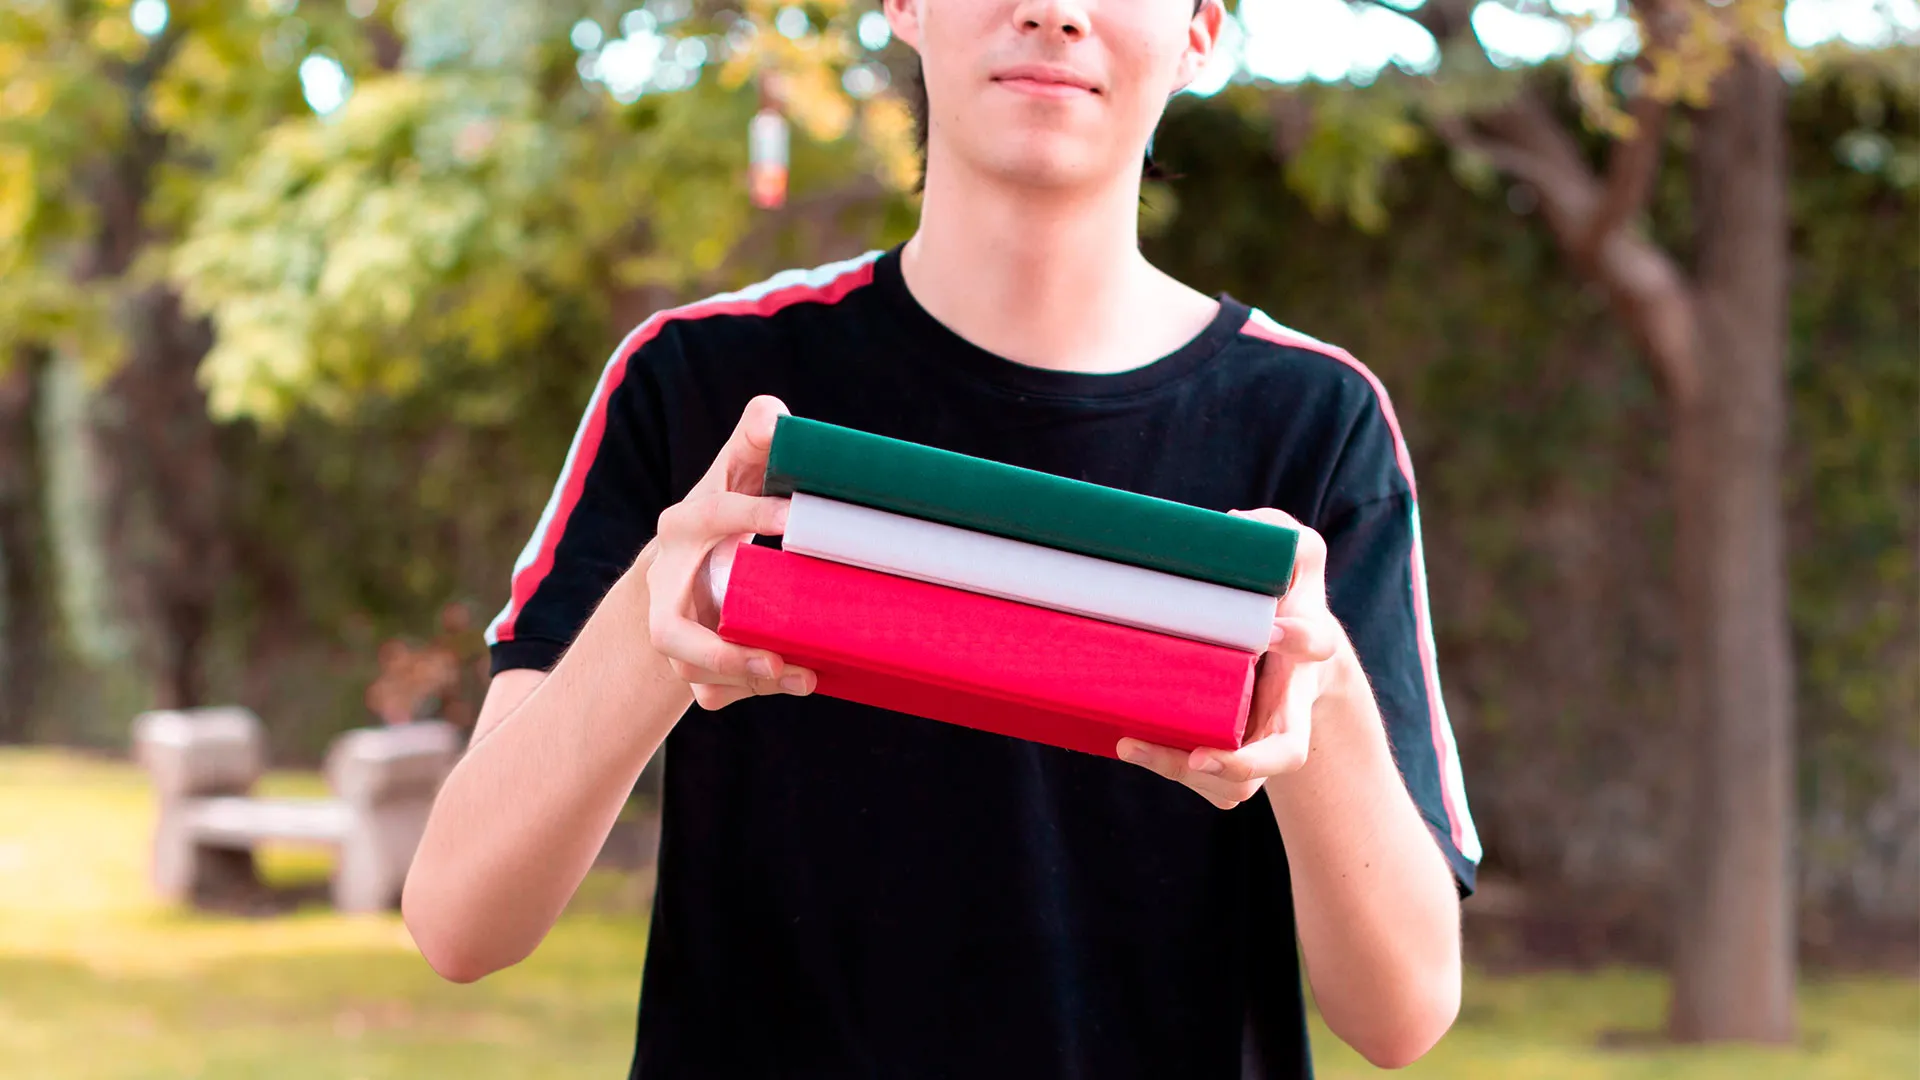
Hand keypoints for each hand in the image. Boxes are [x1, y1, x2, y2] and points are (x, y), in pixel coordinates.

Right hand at [645, 395, 815, 709]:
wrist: (697, 560)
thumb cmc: (730, 504)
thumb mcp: (740, 465)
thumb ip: (756, 434)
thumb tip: (775, 418)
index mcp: (682, 524)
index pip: (711, 515)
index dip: (750, 513)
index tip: (795, 515)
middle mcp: (665, 584)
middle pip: (670, 633)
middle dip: (717, 652)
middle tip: (774, 659)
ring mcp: (674, 628)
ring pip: (693, 673)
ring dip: (746, 681)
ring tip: (804, 676)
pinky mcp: (691, 664)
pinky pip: (712, 693)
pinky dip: (749, 694)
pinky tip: (797, 681)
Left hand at [1117, 507, 1345, 808]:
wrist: (1292, 659)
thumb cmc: (1283, 598)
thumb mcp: (1294, 557)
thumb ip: (1278, 534)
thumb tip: (1234, 525)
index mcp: (1307, 648)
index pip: (1318, 645)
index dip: (1301, 640)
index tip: (1274, 627)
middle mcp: (1291, 705)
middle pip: (1285, 754)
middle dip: (1244, 761)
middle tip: (1201, 755)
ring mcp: (1263, 740)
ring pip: (1238, 784)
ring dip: (1186, 770)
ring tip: (1133, 742)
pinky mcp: (1233, 761)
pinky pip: (1211, 786)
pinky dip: (1170, 768)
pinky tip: (1130, 741)